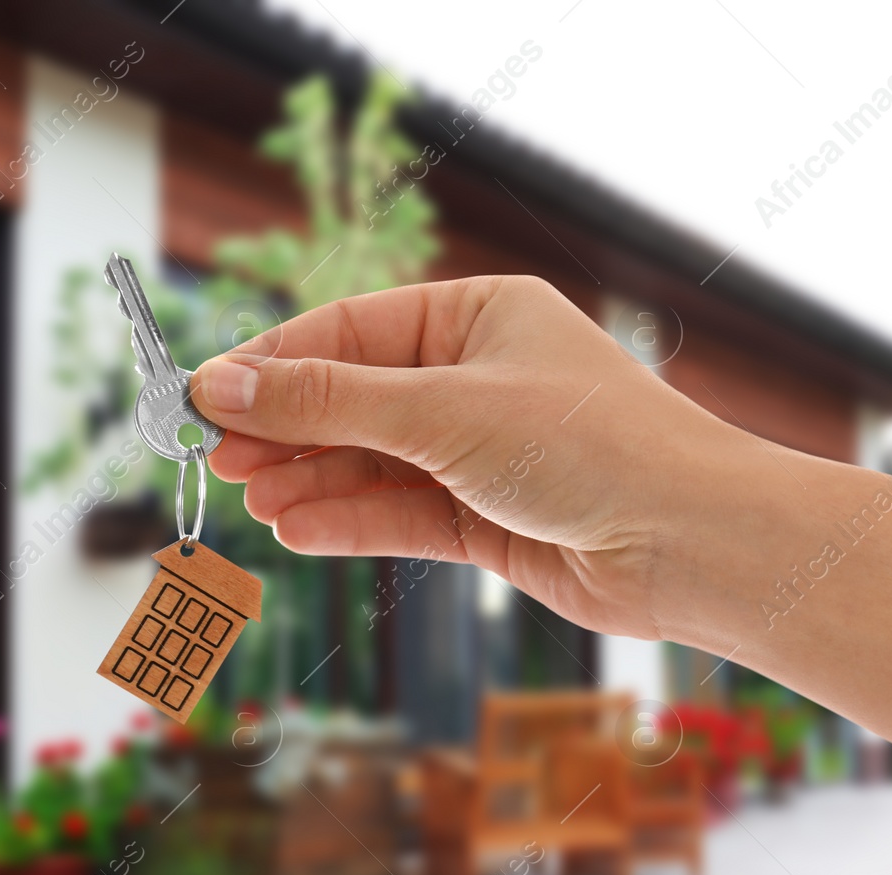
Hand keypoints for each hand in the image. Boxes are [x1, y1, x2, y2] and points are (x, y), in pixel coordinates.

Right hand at [190, 276, 740, 639]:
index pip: (350, 331)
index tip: (204, 396)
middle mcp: (478, 377)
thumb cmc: (586, 445)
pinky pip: (401, 514)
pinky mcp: (488, 519)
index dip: (274, 364)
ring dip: (310, 480)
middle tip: (215, 456)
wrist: (687, 543)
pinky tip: (297, 528)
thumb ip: (329, 402)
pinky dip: (350, 520)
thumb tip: (224, 384)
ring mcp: (482, 451)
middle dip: (286, 429)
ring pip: (373, 462)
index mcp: (478, 315)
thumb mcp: (442, 411)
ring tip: (249, 500)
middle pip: (355, 399)